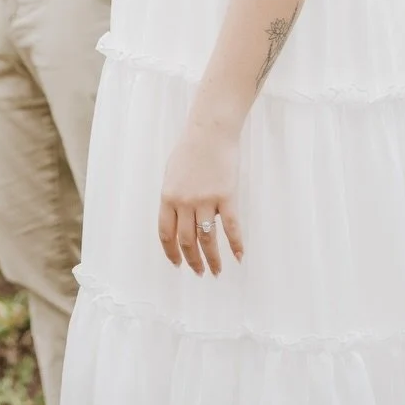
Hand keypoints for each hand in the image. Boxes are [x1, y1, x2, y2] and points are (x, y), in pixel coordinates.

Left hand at [158, 119, 244, 275]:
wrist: (211, 132)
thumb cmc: (190, 149)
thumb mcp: (172, 174)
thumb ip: (173, 198)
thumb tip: (178, 218)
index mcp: (167, 197)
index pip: (166, 234)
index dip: (171, 253)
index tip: (178, 264)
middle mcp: (184, 202)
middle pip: (187, 240)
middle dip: (192, 261)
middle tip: (199, 273)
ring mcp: (206, 200)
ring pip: (207, 239)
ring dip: (212, 259)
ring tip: (217, 271)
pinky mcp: (226, 196)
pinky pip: (231, 227)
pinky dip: (236, 244)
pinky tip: (239, 256)